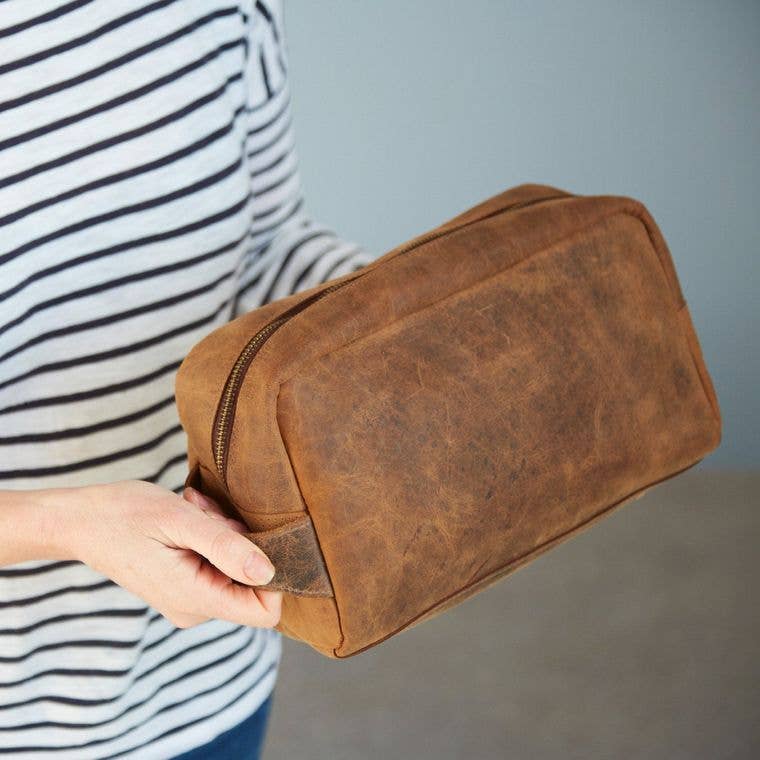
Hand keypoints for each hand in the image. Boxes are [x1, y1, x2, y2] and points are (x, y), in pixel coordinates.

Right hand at [56, 480, 281, 629]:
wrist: (81, 521)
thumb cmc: (125, 515)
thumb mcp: (182, 521)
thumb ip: (226, 548)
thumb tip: (268, 572)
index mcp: (196, 598)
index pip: (265, 612)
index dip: (275, 575)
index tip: (253, 536)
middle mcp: (195, 608)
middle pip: (252, 582)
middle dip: (240, 541)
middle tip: (208, 513)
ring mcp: (188, 599)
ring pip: (235, 568)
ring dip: (222, 533)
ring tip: (193, 510)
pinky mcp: (182, 585)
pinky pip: (217, 563)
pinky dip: (210, 536)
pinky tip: (189, 516)